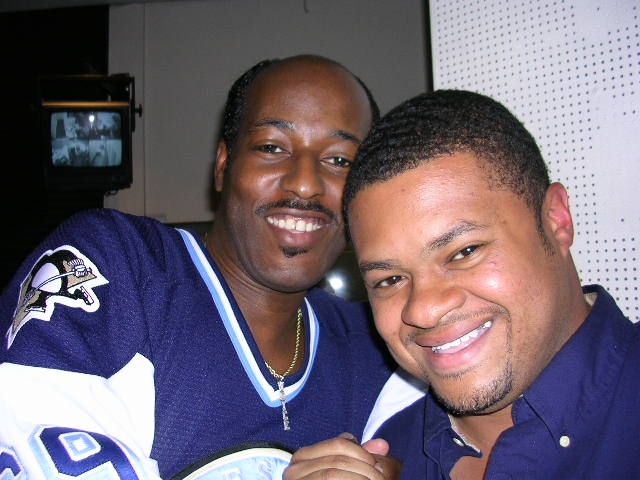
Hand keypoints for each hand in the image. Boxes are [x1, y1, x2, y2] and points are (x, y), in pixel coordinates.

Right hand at [283, 433, 400, 478]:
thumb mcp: (344, 471)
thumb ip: (362, 458)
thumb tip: (383, 444)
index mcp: (303, 457)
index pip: (338, 443)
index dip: (363, 453)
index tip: (377, 464)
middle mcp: (294, 470)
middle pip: (339, 460)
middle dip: (365, 469)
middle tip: (381, 478)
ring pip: (333, 474)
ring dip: (360, 478)